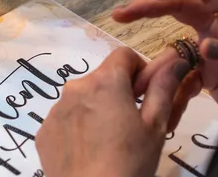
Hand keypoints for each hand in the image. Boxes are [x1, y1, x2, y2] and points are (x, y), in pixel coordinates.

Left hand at [36, 48, 188, 176]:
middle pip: (102, 78)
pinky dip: (78, 128)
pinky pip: (66, 119)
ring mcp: (55, 110)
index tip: (145, 94)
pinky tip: (90, 151)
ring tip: (110, 142)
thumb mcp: (155, 126)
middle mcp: (74, 88)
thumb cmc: (130, 161)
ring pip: (82, 99)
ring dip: (97, 110)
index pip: (123, 55)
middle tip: (132, 124)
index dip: (139, 71)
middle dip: (118, 92)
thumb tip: (174, 60)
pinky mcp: (44, 130)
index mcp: (104, 82)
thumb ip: (162, 88)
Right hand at [114, 0, 217, 120]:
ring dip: (155, 61)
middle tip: (120, 14)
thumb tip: (205, 47)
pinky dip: (172, 91)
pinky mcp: (209, 77)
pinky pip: (182, 78)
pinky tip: (161, 105)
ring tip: (134, 73)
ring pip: (176, 46)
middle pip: (182, 9)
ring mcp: (213, 53)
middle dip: (150, 9)